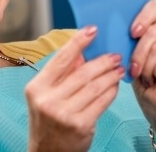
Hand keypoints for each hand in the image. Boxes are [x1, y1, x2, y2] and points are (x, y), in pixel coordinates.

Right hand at [25, 26, 124, 151]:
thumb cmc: (48, 120)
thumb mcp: (46, 95)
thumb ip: (62, 74)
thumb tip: (83, 53)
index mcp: (36, 87)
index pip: (60, 59)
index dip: (78, 42)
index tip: (92, 29)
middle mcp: (48, 99)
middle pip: (82, 73)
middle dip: (102, 61)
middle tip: (115, 55)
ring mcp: (64, 114)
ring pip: (95, 86)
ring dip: (110, 75)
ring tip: (119, 68)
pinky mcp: (81, 126)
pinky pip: (102, 102)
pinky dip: (111, 91)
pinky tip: (115, 86)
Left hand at [129, 0, 155, 150]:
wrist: (152, 101)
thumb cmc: (138, 76)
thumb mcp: (127, 52)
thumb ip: (125, 37)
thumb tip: (108, 26)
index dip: (144, 16)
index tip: (132, 33)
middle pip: (153, 31)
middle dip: (138, 53)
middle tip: (134, 68)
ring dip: (146, 67)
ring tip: (146, 76)